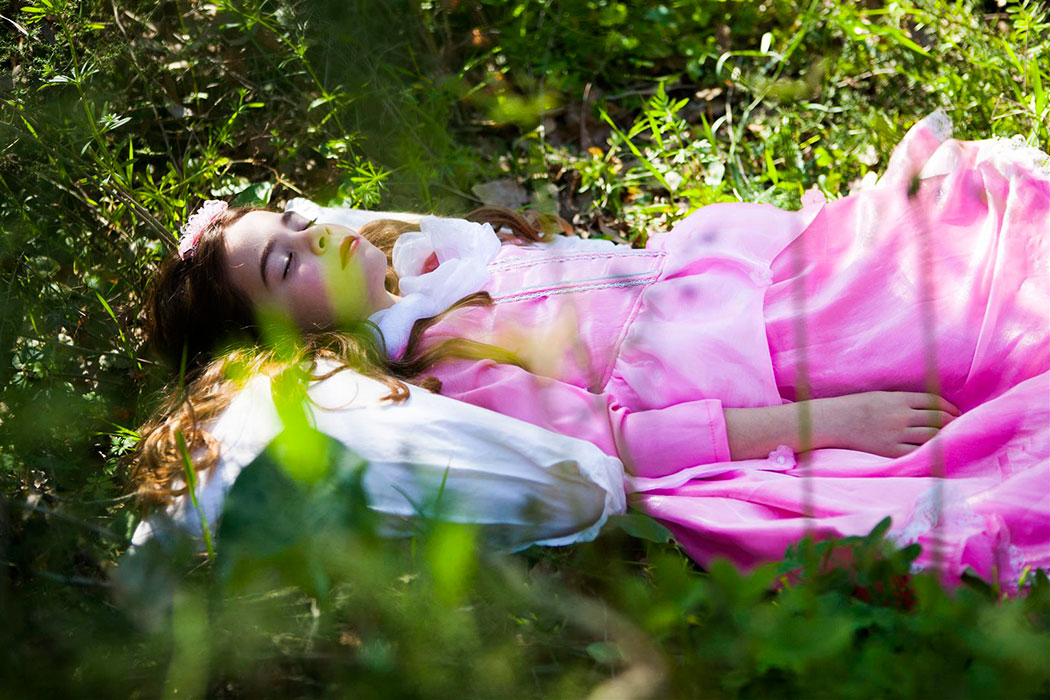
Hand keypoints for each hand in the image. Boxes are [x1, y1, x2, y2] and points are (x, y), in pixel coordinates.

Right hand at [817, 391, 961, 457]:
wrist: (833, 421)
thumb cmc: (855, 406)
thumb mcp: (881, 395)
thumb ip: (904, 400)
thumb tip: (929, 408)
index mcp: (899, 399)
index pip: (934, 401)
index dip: (949, 407)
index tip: (956, 412)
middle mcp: (901, 416)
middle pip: (937, 418)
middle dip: (951, 422)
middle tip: (958, 426)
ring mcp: (896, 434)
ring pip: (931, 435)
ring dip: (943, 436)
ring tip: (948, 438)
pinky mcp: (890, 450)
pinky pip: (917, 451)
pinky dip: (928, 450)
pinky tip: (933, 450)